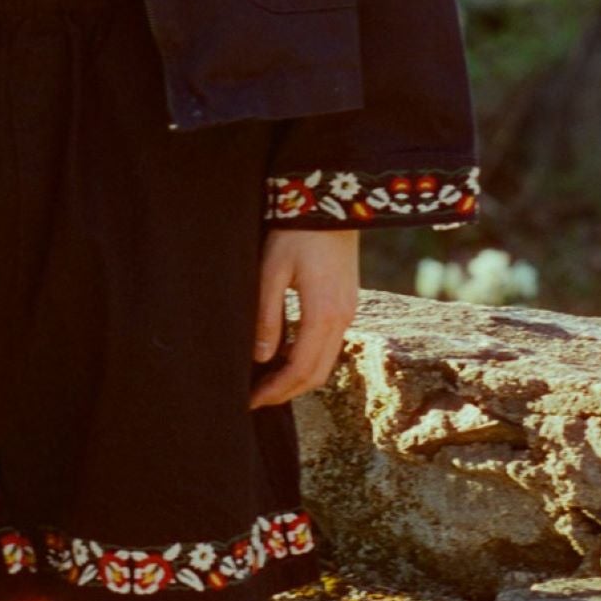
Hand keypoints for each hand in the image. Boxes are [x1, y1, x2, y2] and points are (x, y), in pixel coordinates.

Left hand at [251, 226, 359, 408]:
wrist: (331, 200)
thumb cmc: (296, 231)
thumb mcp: (272, 270)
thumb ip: (267, 315)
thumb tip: (261, 357)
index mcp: (324, 314)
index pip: (301, 370)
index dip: (276, 391)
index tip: (250, 401)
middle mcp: (342, 317)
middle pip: (318, 374)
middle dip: (287, 391)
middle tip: (256, 398)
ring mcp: (349, 310)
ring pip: (326, 361)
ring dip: (298, 377)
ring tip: (266, 380)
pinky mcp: (347, 301)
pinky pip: (330, 343)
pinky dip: (308, 358)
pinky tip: (284, 353)